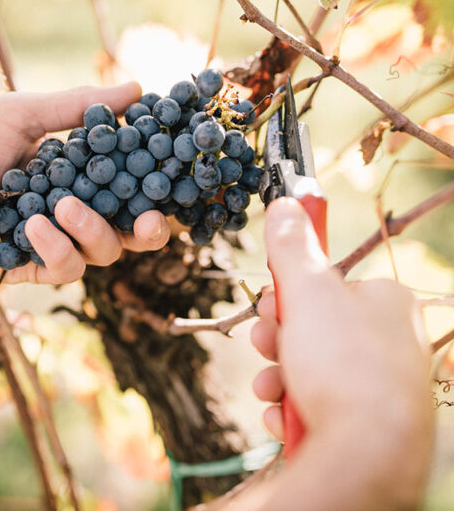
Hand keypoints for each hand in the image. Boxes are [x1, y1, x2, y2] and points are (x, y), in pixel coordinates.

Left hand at [0, 83, 170, 282]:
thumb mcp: (20, 115)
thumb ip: (77, 107)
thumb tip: (137, 90)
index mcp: (77, 172)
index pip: (130, 183)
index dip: (155, 184)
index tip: (171, 176)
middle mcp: (73, 209)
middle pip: (130, 231)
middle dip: (149, 229)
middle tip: (149, 219)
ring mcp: (54, 241)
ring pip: (103, 252)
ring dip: (92, 230)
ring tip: (63, 207)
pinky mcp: (32, 268)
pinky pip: (65, 268)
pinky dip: (55, 247)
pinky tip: (33, 227)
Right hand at [251, 198, 431, 444]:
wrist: (368, 453)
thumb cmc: (345, 364)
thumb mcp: (308, 291)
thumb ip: (292, 248)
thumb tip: (286, 202)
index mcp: (386, 302)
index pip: (327, 285)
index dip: (289, 293)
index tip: (269, 302)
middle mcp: (389, 342)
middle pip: (313, 328)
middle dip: (276, 340)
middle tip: (267, 346)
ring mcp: (379, 387)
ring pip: (309, 370)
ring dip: (277, 376)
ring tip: (271, 389)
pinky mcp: (364, 424)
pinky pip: (317, 406)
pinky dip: (293, 409)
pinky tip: (285, 417)